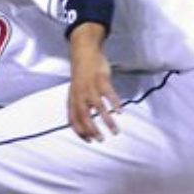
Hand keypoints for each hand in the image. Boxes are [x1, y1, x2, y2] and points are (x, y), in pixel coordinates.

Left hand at [68, 24, 121, 141]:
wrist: (84, 53)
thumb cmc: (81, 76)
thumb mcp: (75, 92)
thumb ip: (78, 108)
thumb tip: (83, 125)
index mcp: (72, 99)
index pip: (73, 120)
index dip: (80, 132)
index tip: (90, 141)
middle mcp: (80, 94)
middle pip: (84, 116)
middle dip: (93, 130)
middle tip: (102, 139)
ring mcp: (91, 87)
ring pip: (99, 108)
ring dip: (107, 121)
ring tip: (115, 131)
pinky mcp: (101, 79)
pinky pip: (109, 94)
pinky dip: (115, 104)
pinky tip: (120, 112)